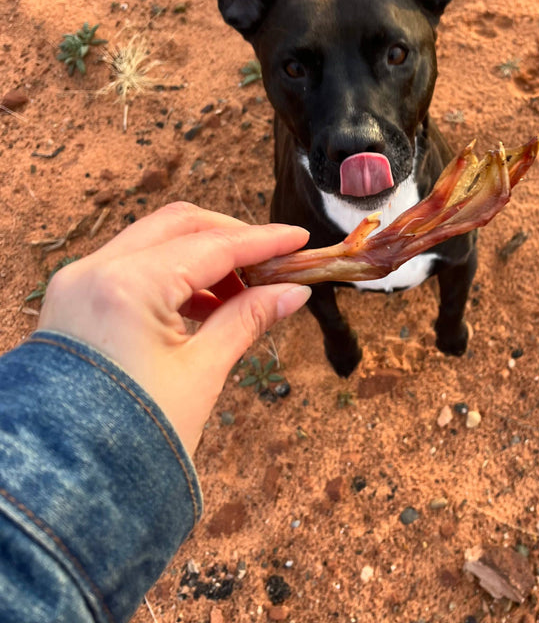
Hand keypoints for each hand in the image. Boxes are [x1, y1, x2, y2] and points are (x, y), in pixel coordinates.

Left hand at [38, 202, 310, 453]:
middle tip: (273, 262)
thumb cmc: (132, 437)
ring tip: (244, 293)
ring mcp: (79, 283)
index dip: (263, 241)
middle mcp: (95, 271)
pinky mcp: (76, 299)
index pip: (211, 245)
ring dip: (204, 257)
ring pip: (156, 240)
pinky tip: (208, 304)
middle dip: (232, 238)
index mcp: (127, 287)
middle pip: (180, 225)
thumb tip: (293, 292)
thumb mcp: (201, 373)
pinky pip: (135, 266)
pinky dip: (175, 274)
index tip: (299, 238)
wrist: (66, 486)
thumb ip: (248, 319)